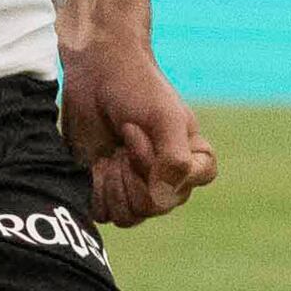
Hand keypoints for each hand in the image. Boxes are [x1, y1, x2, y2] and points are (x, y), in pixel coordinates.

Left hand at [64, 39, 217, 226]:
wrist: (96, 74)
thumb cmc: (138, 89)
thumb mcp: (166, 119)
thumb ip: (176, 160)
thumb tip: (164, 198)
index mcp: (195, 165)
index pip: (179, 191)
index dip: (151, 164)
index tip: (136, 129)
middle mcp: (170, 183)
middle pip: (151, 207)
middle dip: (130, 171)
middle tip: (122, 138)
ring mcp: (138, 189)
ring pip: (129, 216)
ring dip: (113, 182)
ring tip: (110, 151)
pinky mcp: (108, 193)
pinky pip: (103, 213)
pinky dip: (95, 188)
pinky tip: (96, 161)